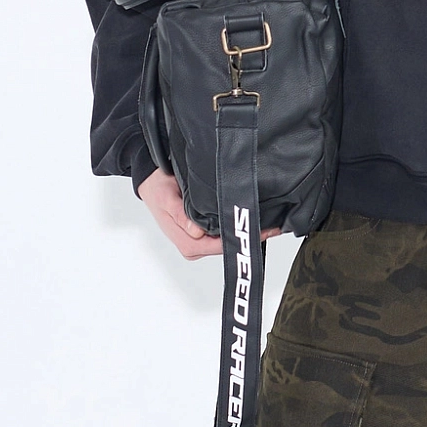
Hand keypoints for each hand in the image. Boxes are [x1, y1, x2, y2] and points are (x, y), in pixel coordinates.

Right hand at [138, 168, 281, 259]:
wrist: (150, 180)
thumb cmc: (157, 189)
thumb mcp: (166, 198)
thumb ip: (180, 214)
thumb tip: (195, 230)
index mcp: (188, 244)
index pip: (221, 246)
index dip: (242, 238)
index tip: (264, 230)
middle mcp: (195, 246)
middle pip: (228, 245)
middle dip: (250, 235)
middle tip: (275, 225)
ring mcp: (200, 241)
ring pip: (228, 239)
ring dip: (246, 231)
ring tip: (270, 221)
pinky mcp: (204, 233)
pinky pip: (224, 232)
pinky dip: (238, 225)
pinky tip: (253, 217)